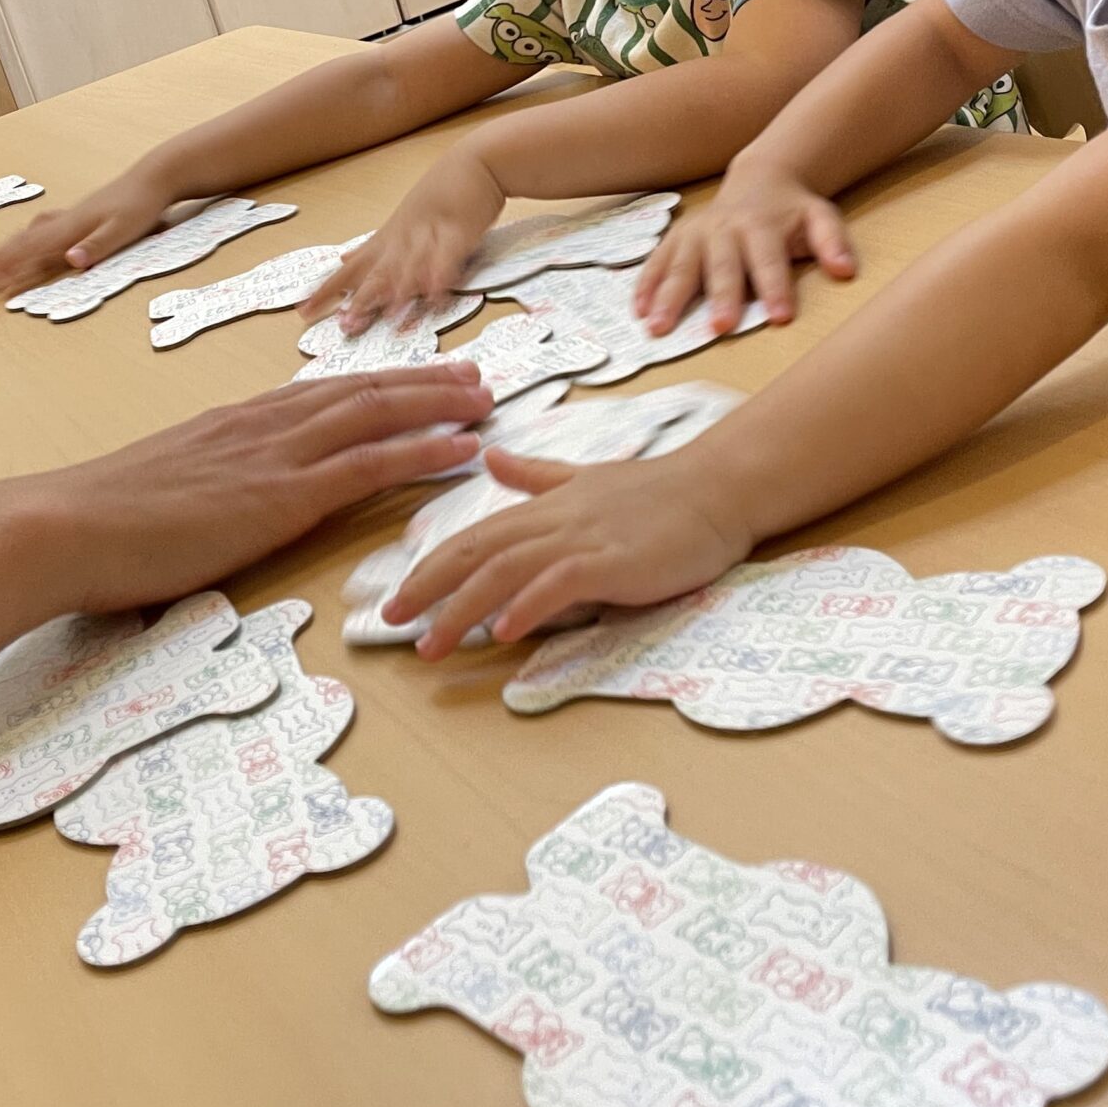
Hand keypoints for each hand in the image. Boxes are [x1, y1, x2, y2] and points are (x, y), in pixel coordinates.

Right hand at [0, 164, 175, 297]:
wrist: (153, 177)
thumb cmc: (140, 206)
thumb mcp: (124, 230)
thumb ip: (97, 246)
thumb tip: (71, 260)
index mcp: (71, 228)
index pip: (30, 250)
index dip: (4, 265)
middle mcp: (64, 222)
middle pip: (21, 242)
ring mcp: (69, 217)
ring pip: (28, 235)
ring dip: (5, 250)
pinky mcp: (78, 216)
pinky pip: (41, 230)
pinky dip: (25, 239)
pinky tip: (25, 239)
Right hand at [27, 365, 492, 612]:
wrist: (64, 526)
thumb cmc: (97, 523)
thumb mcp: (162, 490)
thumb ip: (201, 488)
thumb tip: (215, 503)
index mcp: (234, 423)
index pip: (320, 393)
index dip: (374, 385)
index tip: (414, 379)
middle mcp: (262, 425)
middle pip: (360, 391)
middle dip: (422, 381)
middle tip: (473, 376)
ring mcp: (274, 456)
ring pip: (376, 415)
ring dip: (437, 404)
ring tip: (485, 399)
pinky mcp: (281, 495)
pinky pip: (370, 464)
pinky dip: (424, 451)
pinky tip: (463, 448)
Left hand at [300, 148, 503, 333]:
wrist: (476, 162)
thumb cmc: (440, 192)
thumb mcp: (401, 219)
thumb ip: (374, 244)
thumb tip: (343, 258)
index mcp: (388, 237)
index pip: (350, 268)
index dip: (327, 289)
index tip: (303, 311)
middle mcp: (402, 237)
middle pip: (377, 271)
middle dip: (361, 298)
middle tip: (345, 324)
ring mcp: (428, 233)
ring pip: (409, 265)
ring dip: (398, 291)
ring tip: (386, 316)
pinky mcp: (458, 231)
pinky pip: (447, 255)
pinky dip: (440, 274)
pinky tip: (434, 293)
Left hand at [381, 448, 750, 658]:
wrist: (717, 488)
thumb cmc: (660, 492)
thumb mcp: (587, 480)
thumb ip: (538, 478)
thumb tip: (492, 461)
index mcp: (545, 506)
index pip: (475, 535)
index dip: (431, 566)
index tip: (398, 598)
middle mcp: (554, 520)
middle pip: (475, 550)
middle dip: (427, 587)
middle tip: (390, 622)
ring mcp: (583, 539)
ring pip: (505, 569)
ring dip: (462, 609)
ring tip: (431, 645)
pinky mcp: (613, 560)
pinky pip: (559, 583)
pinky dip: (527, 605)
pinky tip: (502, 631)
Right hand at [635, 163, 854, 335]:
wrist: (761, 179)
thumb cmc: (791, 210)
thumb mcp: (821, 216)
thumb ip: (832, 242)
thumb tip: (846, 270)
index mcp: (761, 226)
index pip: (769, 261)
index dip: (775, 289)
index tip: (780, 318)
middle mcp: (724, 229)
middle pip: (722, 266)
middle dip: (720, 296)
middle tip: (718, 328)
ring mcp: (696, 234)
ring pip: (680, 267)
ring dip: (668, 298)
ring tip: (658, 327)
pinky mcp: (676, 240)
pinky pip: (656, 263)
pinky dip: (645, 287)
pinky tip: (638, 312)